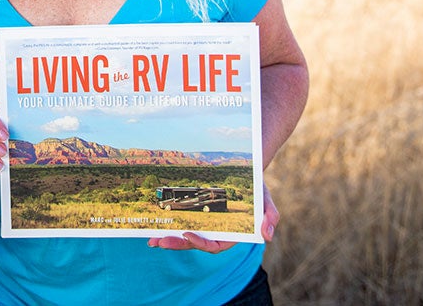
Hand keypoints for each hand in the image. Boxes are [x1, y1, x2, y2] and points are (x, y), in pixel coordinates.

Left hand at [147, 184, 277, 252]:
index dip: (200, 243)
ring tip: (151, 239)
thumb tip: (267, 235)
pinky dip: (170, 226)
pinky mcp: (198, 218)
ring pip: (185, 238)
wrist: (247, 176)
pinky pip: (182, 225)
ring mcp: (206, 227)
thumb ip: (270, 217)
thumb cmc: (257, 190)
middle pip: (195, 244)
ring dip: (169, 239)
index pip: (215, 246)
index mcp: (232, 235)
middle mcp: (217, 234)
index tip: (187, 234)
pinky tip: (155, 226)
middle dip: (177, 244)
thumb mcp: (266, 200)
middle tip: (158, 241)